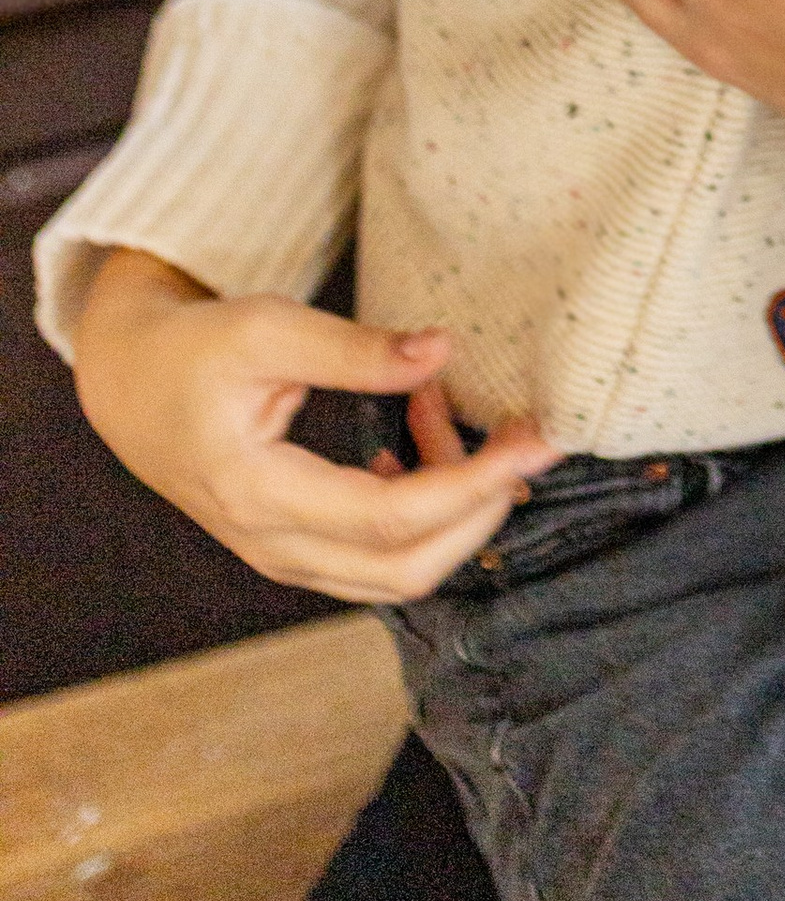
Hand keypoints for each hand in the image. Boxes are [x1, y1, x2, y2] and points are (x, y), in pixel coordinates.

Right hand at [74, 246, 557, 603]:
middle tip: (528, 438)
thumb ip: (355, 349)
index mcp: (259, 495)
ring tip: (450, 410)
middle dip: (484, 508)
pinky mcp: (298, 548)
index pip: (392, 518)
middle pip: (408, 568)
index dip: (475, 483)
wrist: (132, 387)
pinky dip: (422, 504)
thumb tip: (443, 351)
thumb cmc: (194, 352)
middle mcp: (273, 546)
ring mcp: (285, 557)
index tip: (535, 439)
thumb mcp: (267, 330)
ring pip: (399, 571)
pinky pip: (379, 553)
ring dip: (453, 505)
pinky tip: (417, 434)